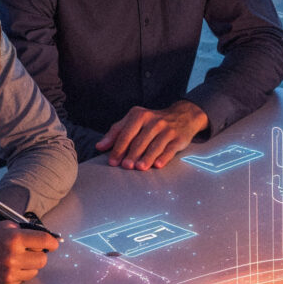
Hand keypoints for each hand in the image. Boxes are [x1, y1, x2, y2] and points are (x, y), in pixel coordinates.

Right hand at [0, 207, 57, 283]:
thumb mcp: (1, 226)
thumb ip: (22, 228)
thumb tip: (44, 234)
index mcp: (14, 237)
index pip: (45, 240)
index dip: (52, 242)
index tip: (54, 244)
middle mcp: (14, 255)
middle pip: (43, 259)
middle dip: (39, 255)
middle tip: (32, 252)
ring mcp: (10, 271)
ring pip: (35, 271)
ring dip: (30, 266)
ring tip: (19, 260)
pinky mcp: (6, 283)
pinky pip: (23, 280)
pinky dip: (19, 274)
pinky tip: (9, 268)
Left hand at [95, 101, 209, 169]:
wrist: (183, 115)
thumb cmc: (153, 121)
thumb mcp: (134, 120)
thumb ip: (116, 132)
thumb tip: (99, 146)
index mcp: (139, 115)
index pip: (126, 133)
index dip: (118, 148)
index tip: (113, 162)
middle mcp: (154, 121)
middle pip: (140, 140)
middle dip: (132, 154)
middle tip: (125, 166)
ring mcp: (167, 129)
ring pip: (155, 145)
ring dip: (147, 157)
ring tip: (140, 168)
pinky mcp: (179, 138)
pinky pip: (170, 149)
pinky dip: (164, 157)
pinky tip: (158, 165)